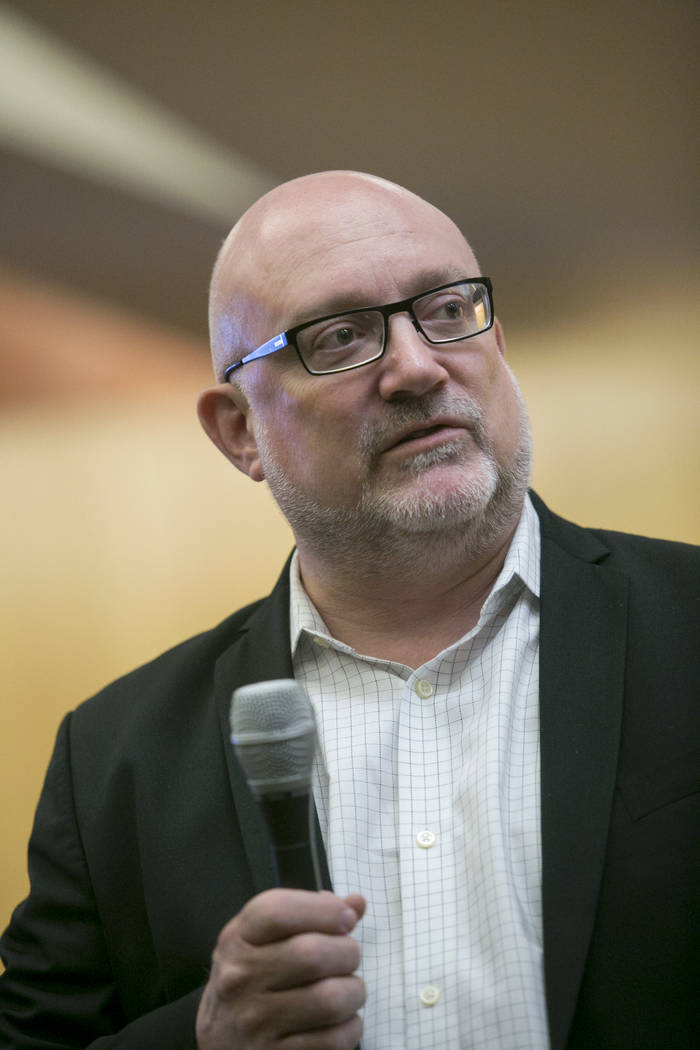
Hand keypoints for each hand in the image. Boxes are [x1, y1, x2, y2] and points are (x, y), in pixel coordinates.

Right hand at [196, 888, 365, 1049]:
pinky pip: (334, 1039)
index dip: (323, 909)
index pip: (277, 911)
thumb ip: (308, 915)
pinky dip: (351, 1026)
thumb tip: (355, 903)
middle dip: (347, 951)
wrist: (220, 1037)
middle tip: (348, 956)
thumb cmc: (250, 978)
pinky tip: (341, 1018)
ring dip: (354, 991)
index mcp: (238, 939)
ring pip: (330, 998)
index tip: (346, 917)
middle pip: (312, 954)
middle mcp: (241, 978)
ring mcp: (256, 1021)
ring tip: (348, 988)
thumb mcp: (263, 938)